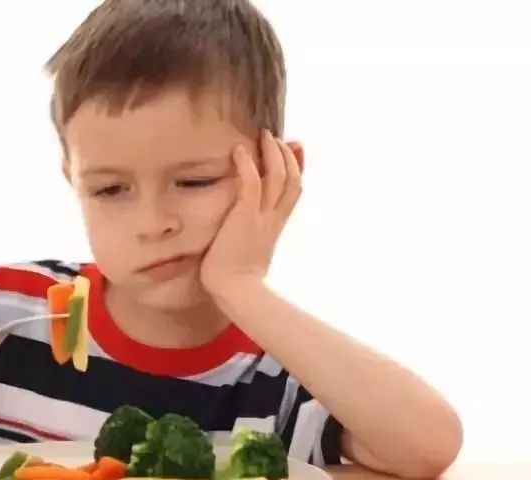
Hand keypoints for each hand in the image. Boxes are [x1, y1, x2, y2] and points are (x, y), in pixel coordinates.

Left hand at [200, 129, 303, 298]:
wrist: (235, 292)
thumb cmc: (235, 278)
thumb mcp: (249, 252)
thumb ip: (249, 237)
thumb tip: (243, 232)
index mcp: (275, 226)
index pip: (293, 191)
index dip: (295, 169)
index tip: (291, 150)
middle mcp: (273, 219)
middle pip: (292, 179)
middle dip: (287, 155)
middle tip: (275, 138)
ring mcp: (262, 217)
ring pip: (278, 176)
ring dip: (272, 153)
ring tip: (263, 136)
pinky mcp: (245, 217)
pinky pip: (252, 183)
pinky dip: (248, 164)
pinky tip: (239, 150)